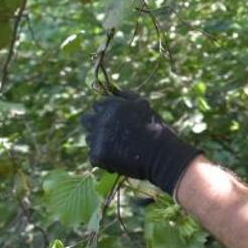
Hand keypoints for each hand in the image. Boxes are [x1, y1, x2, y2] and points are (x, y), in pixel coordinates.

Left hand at [80, 92, 200, 194]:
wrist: (161, 154)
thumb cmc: (155, 128)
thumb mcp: (143, 105)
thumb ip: (126, 96)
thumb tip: (113, 90)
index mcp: (111, 105)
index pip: (97, 105)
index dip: (105, 112)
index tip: (115, 120)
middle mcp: (100, 120)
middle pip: (86, 120)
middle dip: (95, 124)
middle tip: (110, 133)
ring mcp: (97, 138)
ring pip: (89, 138)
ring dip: (99, 141)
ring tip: (118, 147)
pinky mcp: (97, 156)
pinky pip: (93, 155)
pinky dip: (103, 157)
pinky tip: (118, 157)